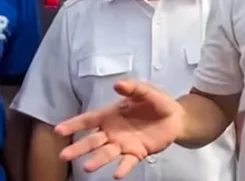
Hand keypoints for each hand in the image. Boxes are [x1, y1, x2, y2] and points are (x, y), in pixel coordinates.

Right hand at [55, 81, 184, 178]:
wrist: (175, 117)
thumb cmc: (156, 102)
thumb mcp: (146, 91)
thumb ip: (132, 88)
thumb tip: (118, 84)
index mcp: (111, 115)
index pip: (89, 120)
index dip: (74, 124)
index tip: (59, 130)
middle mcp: (112, 132)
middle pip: (92, 141)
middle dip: (78, 148)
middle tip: (64, 155)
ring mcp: (122, 144)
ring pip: (105, 154)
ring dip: (96, 160)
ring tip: (87, 166)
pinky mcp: (135, 154)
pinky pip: (127, 163)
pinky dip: (122, 168)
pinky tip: (117, 174)